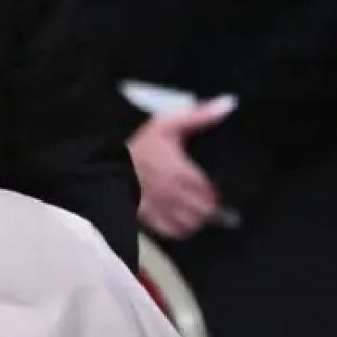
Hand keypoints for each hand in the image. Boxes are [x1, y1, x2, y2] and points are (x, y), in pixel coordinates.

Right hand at [127, 98, 234, 239]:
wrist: (108, 168)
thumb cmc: (139, 147)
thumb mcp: (168, 124)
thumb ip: (200, 116)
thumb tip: (228, 104)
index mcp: (183, 172)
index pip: (210, 190)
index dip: (212, 191)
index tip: (208, 188)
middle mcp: (176, 195)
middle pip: (204, 210)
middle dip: (206, 206)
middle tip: (201, 200)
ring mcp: (163, 209)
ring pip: (191, 223)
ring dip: (195, 218)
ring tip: (192, 211)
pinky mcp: (150, 220)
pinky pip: (174, 232)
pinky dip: (181, 229)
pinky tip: (179, 221)